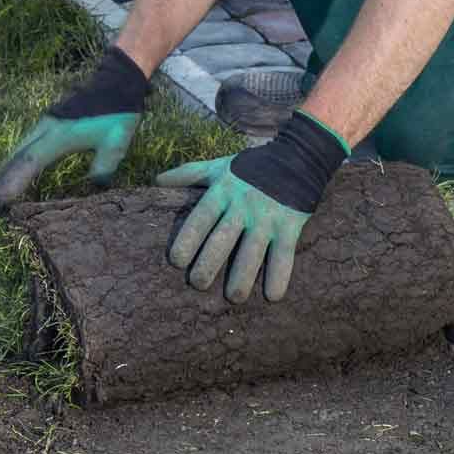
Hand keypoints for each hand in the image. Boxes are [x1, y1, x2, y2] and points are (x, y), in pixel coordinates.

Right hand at [0, 46, 149, 212]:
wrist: (117, 80)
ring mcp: (46, 124)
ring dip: (5, 169)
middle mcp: (47, 128)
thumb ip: (103, 165)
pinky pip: (26, 144)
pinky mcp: (50, 122)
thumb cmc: (117, 112)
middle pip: (17, 156)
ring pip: (19, 149)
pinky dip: (16, 160)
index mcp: (61, 134)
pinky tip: (14, 169)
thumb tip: (93, 187)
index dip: (12, 181)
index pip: (30, 161)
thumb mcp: (116, 141)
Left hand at [156, 110, 348, 302]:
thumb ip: (189, 174)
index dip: (188, 238)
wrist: (297, 156)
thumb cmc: (251, 166)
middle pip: (223, 238)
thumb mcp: (219, 166)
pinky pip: (284, 254)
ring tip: (234, 297)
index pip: (201, 216)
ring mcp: (267, 216)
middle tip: (198, 283)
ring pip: (252, 250)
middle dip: (209, 263)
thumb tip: (157, 181)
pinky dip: (279, 275)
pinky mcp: (290, 225)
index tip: (176, 260)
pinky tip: (272, 296)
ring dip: (242, 276)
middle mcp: (243, 205)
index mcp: (223, 191)